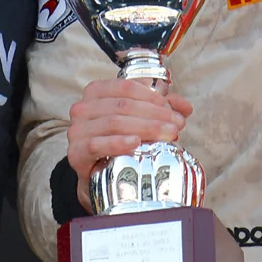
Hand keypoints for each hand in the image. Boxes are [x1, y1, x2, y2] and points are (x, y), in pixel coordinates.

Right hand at [66, 78, 192, 211]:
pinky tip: (135, 143)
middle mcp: (83, 108)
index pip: (127, 87)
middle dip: (155, 115)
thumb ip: (162, 108)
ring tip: (168, 135)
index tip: (174, 111)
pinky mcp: (76, 153)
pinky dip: (118, 142)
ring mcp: (77, 130)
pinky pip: (97, 144)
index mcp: (96, 91)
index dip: (154, 97)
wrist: (97, 173)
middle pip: (124, 105)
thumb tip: (185, 106)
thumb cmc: (119, 138)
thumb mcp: (140, 117)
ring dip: (146, 128)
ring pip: (115, 123)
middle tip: (176, 126)